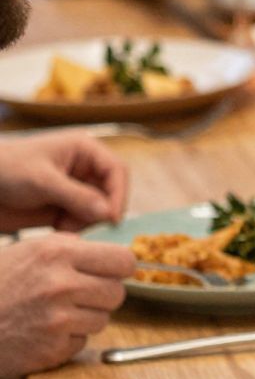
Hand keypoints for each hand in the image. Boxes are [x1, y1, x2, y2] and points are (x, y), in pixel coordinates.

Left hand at [0, 130, 127, 229]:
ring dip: (87, 221)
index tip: (112, 218)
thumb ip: (77, 196)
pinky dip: (77, 227)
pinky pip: (84, 219)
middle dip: (100, 211)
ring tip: (64, 227)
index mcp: (83, 149)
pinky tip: (59, 229)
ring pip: (99, 209)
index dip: (119, 193)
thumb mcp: (42, 181)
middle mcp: (84, 167)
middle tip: (84, 225)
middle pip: (111, 192)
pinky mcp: (66, 205)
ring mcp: (75, 188)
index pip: (116, 170)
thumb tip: (110, 214)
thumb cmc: (5, 170)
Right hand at [0, 235, 133, 374]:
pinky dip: (66, 340)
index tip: (109, 273)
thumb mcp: (25, 251)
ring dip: (83, 318)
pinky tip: (41, 331)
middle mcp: (61, 284)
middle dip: (100, 295)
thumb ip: (68, 249)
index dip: (117, 268)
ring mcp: (58, 319)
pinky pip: (82, 342)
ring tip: (51, 313)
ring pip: (102, 320)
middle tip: (74, 296)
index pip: (123, 260)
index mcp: (57, 253)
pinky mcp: (53, 348)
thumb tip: (109, 253)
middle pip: (117, 293)